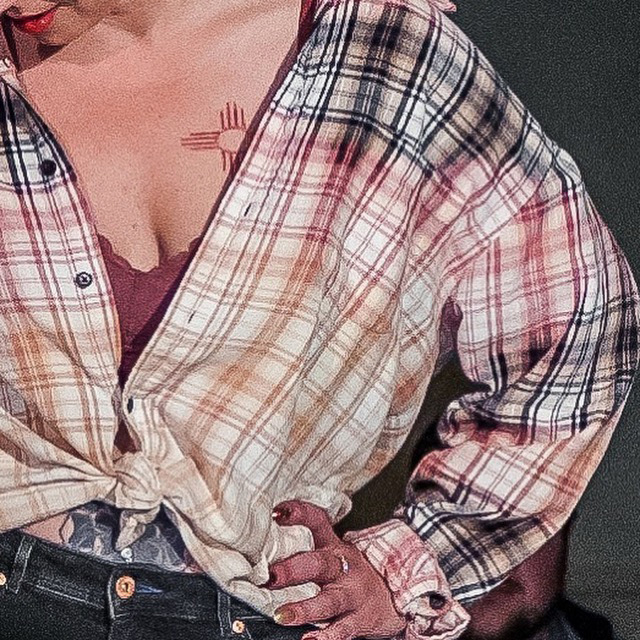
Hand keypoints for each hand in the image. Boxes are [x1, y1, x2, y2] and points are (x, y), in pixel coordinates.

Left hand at [265, 499, 406, 639]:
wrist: (395, 595)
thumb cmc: (352, 572)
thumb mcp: (335, 553)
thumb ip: (306, 548)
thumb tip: (263, 546)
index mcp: (335, 546)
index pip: (318, 522)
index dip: (299, 514)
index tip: (277, 513)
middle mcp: (343, 567)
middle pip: (319, 563)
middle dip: (293, 569)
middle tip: (270, 576)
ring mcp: (352, 594)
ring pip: (329, 601)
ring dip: (304, 609)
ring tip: (282, 616)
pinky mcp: (358, 620)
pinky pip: (342, 630)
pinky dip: (325, 638)